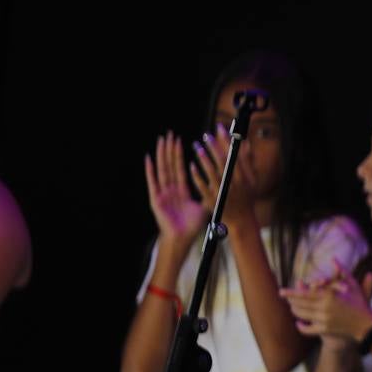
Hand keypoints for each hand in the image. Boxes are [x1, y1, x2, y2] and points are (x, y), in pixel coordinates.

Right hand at [144, 132, 206, 247]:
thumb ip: (209, 194)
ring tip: (161, 140)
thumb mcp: (204, 206)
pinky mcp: (156, 198)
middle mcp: (170, 188)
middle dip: (170, 149)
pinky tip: (149, 158)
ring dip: (161, 154)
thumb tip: (222, 184)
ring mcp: (162, 192)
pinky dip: (150, 170)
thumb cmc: (192, 225)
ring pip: (162, 169)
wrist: (182, 238)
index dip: (180, 154)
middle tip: (170, 134)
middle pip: (170, 164)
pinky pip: (153, 181)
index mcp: (181, 189)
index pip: (180, 167)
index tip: (179, 140)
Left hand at [189, 123, 256, 227]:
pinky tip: (191, 165)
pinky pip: (203, 186)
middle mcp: (234, 184)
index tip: (220, 128)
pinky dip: (197, 175)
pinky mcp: (213, 200)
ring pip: (212, 172)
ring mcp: (223, 192)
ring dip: (203, 158)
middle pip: (223, 161)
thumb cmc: (247, 198)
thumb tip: (246, 143)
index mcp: (244, 177)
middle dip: (214, 146)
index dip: (227, 140)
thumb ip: (248, 161)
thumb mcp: (252, 180)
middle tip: (206, 135)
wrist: (242, 220)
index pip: (234, 155)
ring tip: (196, 146)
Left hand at [281, 260, 371, 345]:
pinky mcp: (325, 330)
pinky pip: (307, 329)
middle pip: (299, 304)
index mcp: (329, 295)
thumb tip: (333, 258)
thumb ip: (342, 271)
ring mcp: (323, 320)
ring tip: (292, 306)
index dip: (291, 293)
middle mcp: (324, 307)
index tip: (281, 291)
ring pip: (301, 315)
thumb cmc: (360, 303)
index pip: (304, 293)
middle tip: (284, 297)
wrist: (366, 325)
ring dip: (295, 310)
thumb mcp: (352, 285)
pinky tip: (299, 322)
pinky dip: (301, 326)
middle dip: (290, 300)